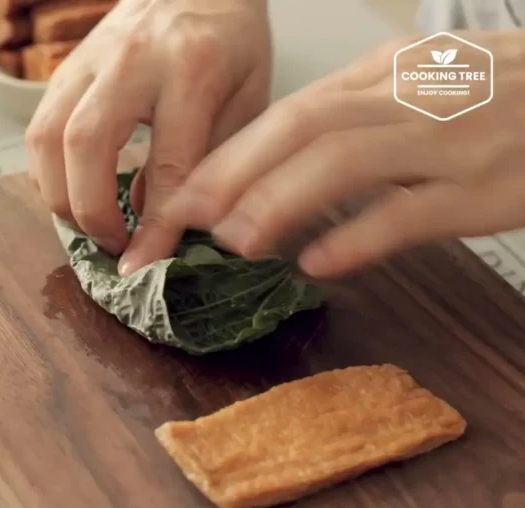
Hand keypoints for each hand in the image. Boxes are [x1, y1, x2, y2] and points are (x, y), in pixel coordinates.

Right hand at [26, 0, 271, 268]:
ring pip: (47, 137)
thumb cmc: (230, 42)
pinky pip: (38, 129)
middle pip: (85, 145)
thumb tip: (163, 222)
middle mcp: (132, 62)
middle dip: (90, 210)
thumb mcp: (247, 100)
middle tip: (113, 244)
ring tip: (89, 224)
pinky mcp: (64, 69)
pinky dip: (47, 173)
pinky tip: (71, 192)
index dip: (153, 226)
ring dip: (58, 195)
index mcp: (194, 69)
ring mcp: (88, 61)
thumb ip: (210, 160)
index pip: (168, 164)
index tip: (143, 266)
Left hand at [161, 29, 524, 278]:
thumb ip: (354, 116)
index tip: (185, 192)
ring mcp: (447, 141)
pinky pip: (409, 212)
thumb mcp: (422, 85)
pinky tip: (317, 262)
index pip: (290, 110)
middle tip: (186, 217)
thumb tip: (277, 162)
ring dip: (278, 201)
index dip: (230, 154)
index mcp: (385, 73)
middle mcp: (407, 98)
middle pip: (302, 127)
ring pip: (345, 161)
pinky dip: (356, 237)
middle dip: (234, 173)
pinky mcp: (483, 188)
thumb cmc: (501, 96)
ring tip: (234, 241)